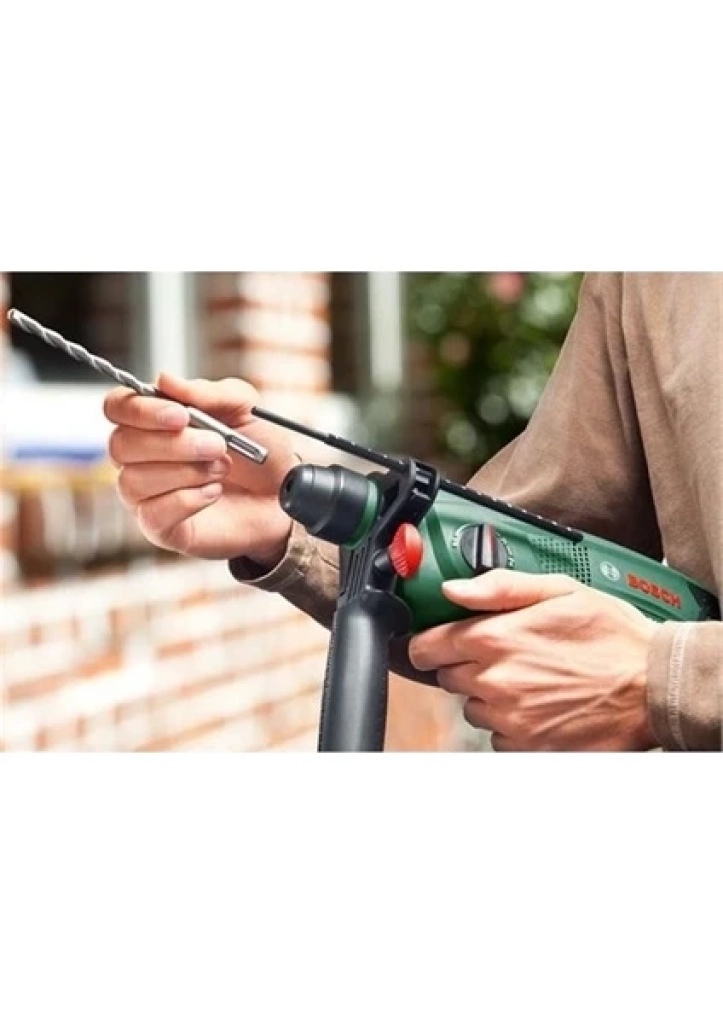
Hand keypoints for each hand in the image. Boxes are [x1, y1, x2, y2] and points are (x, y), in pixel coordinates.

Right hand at [103, 373, 296, 564]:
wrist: (281, 496)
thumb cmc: (258, 451)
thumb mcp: (244, 408)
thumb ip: (207, 392)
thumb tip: (165, 380)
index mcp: (154, 421)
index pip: (117, 407)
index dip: (141, 410)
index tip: (181, 415)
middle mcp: (141, 457)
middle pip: (121, 445)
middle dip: (173, 444)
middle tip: (217, 445)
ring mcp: (146, 494)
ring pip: (134, 480)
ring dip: (186, 472)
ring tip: (221, 469)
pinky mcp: (159, 527)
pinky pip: (153, 513)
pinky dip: (188, 500)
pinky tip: (213, 493)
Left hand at [408, 570, 661, 751]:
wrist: (654, 685)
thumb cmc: (612, 635)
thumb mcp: (559, 591)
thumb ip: (499, 587)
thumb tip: (453, 589)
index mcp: (497, 639)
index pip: (427, 647)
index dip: (429, 642)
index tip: (437, 641)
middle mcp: (495, 682)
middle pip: (448, 677)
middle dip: (467, 664)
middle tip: (505, 653)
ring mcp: (510, 719)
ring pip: (473, 707)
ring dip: (489, 695)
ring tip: (530, 679)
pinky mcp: (528, 747)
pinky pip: (499, 736)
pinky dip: (511, 723)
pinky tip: (540, 705)